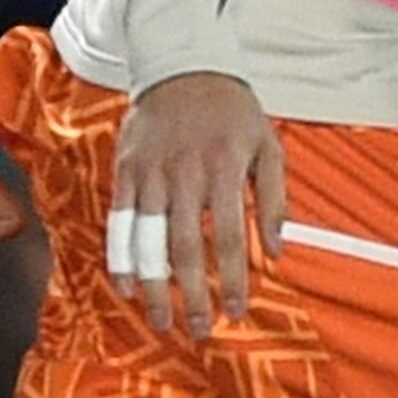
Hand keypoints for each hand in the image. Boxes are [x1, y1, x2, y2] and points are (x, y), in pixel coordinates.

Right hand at [106, 69, 279, 338]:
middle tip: (198, 329)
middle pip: (185, 247)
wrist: (183, 68)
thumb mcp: (269, 147)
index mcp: (224, 172)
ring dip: (153, 286)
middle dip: (191, 294)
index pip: (231, 238)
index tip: (237, 311)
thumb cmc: (234, 112)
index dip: (234, 279)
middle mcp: (183, 176)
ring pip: (147, 241)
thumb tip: (278, 252)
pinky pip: (118, 222)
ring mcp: (149, 174)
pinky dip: (120, 257)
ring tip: (160, 320)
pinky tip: (127, 285)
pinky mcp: (124, 171)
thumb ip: (273, 200)